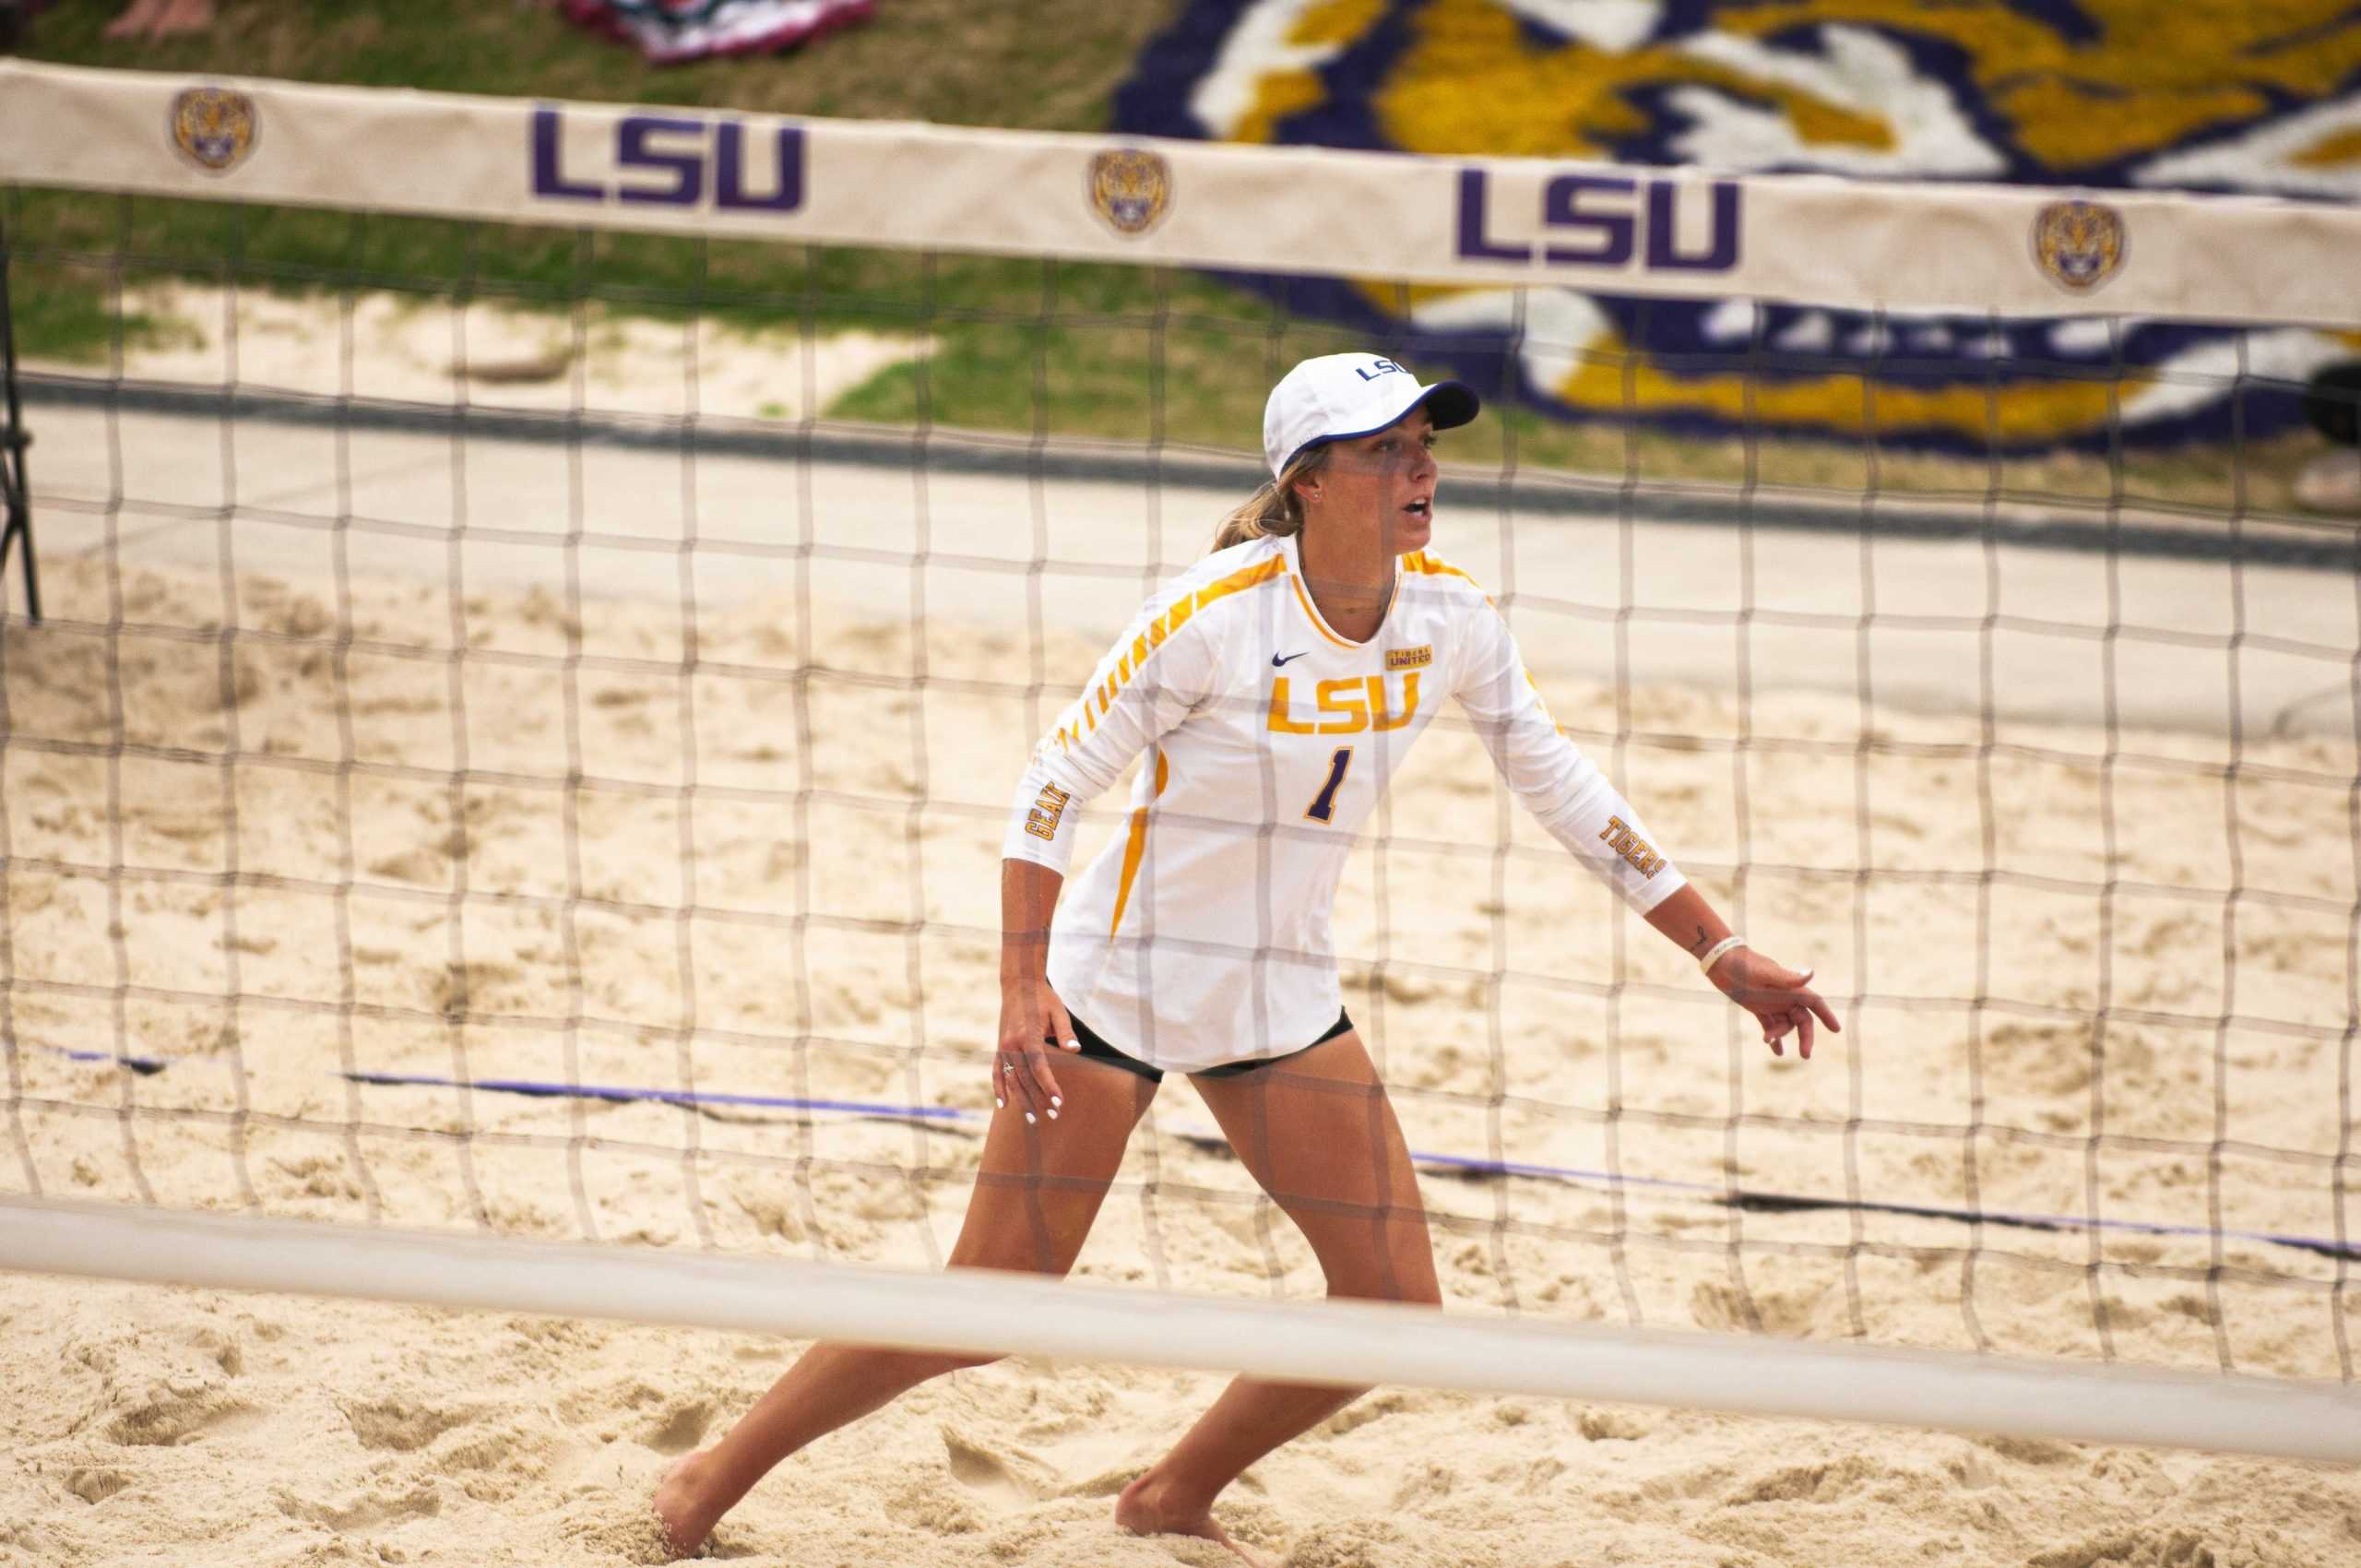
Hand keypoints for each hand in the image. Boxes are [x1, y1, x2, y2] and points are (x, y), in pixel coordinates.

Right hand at [994, 978, 1079, 1122]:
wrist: (1019, 985)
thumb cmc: (1043, 999)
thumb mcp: (1059, 1012)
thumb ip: (1066, 1033)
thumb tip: (1077, 1050)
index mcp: (1027, 1035)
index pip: (1039, 1067)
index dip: (1049, 1086)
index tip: (1059, 1101)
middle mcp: (1012, 1044)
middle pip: (1025, 1078)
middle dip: (1039, 1099)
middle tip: (1053, 1115)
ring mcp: (1003, 1047)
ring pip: (1011, 1079)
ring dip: (1022, 1100)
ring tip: (1033, 1119)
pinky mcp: (1000, 1048)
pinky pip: (997, 1072)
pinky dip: (999, 1088)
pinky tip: (1004, 1105)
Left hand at [1709, 948, 1840, 1059]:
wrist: (1721, 961)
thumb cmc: (1745, 966)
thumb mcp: (1765, 974)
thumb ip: (1788, 978)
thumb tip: (1811, 973)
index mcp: (1791, 988)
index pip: (1815, 1003)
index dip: (1826, 1015)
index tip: (1836, 1030)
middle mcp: (1785, 996)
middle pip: (1802, 1020)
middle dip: (1806, 1037)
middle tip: (1805, 1055)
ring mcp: (1772, 1002)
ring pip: (1785, 1025)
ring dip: (1780, 1035)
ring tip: (1767, 1041)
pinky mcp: (1758, 1007)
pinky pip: (1770, 1025)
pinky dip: (1774, 1038)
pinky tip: (1776, 1051)